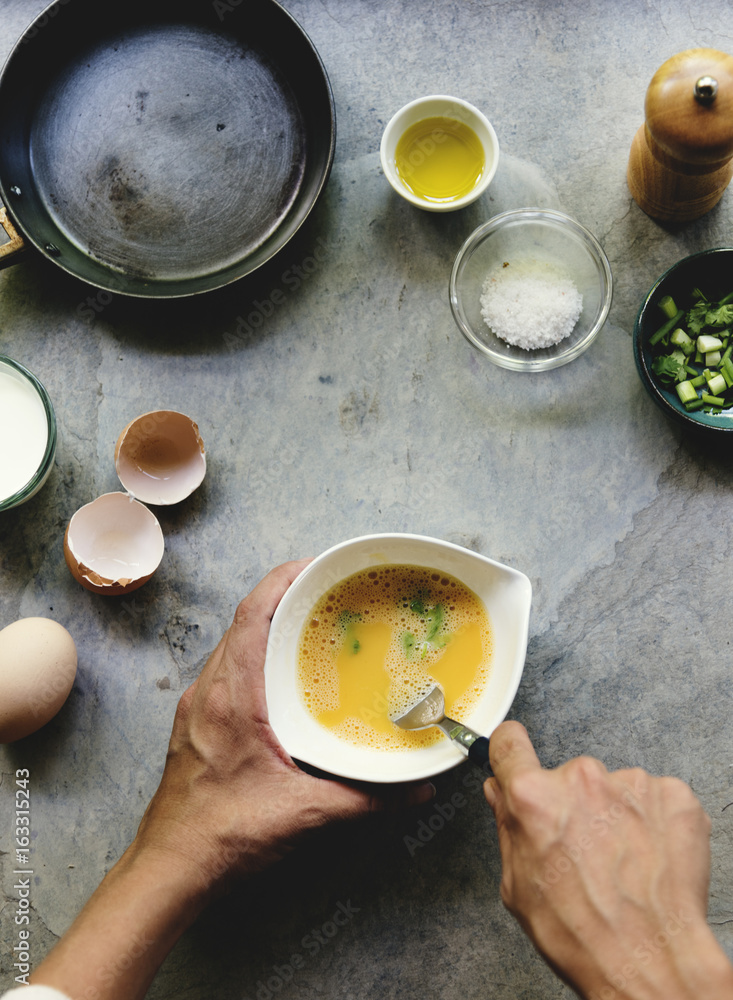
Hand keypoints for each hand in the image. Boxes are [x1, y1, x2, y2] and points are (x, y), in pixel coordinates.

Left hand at [31, 560, 433, 999]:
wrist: (170, 867)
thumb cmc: (224, 834)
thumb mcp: (303, 813)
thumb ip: (365, 799)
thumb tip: (418, 791)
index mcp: (232, 696)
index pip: (253, 615)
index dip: (283, 580)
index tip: (316, 565)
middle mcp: (209, 691)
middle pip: (244, 622)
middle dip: (284, 598)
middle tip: (328, 593)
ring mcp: (197, 706)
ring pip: (233, 646)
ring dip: (268, 628)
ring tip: (310, 626)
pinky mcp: (195, 724)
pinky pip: (227, 671)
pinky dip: (254, 656)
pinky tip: (281, 678)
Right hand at [483, 721, 732, 999]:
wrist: (650, 959)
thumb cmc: (584, 934)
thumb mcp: (519, 887)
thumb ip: (508, 828)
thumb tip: (501, 794)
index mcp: (534, 798)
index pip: (509, 743)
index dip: (509, 752)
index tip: (514, 754)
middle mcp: (581, 780)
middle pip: (569, 776)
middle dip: (573, 804)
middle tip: (584, 850)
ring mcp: (631, 784)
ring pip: (614, 788)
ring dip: (615, 814)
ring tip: (622, 863)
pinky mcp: (672, 795)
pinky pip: (653, 797)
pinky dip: (652, 822)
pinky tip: (648, 858)